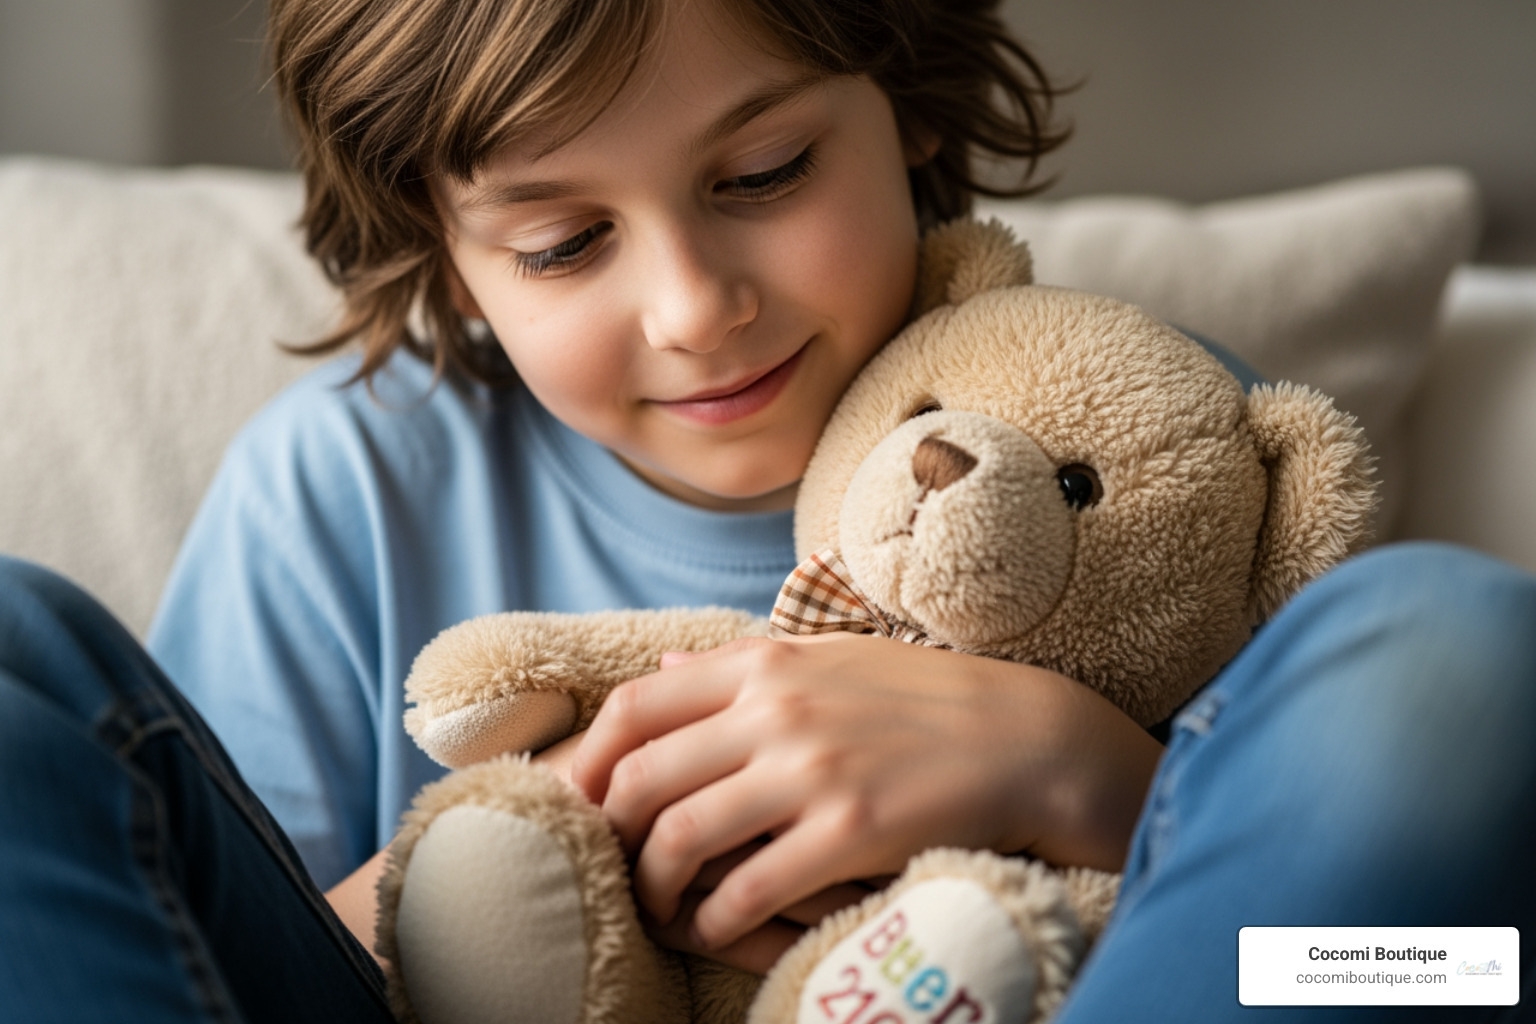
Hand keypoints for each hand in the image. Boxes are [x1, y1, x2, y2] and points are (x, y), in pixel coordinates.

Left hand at [570, 633, 1160, 950]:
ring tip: (661, 905)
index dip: (590, 759)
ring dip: (653, 883)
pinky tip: (716, 929)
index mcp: (765, 663)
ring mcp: (813, 770)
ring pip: (681, 835)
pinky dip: (714, 919)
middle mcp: (777, 709)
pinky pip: (747, 888)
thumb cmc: (923, 699)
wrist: (1026, 740)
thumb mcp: (828, 657)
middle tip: (612, 863)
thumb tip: (656, 670)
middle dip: (610, 830)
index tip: (582, 800)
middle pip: (643, 775)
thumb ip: (739, 665)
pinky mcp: (850, 830)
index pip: (635, 706)